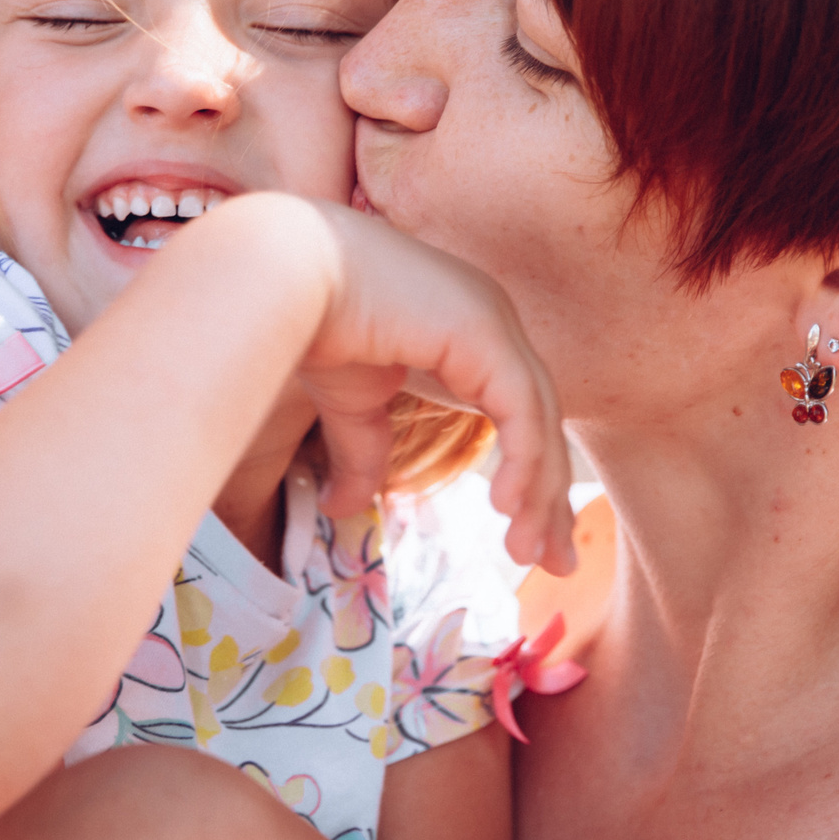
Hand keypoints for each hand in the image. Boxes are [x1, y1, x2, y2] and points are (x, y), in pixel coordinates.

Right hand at [287, 200, 574, 573]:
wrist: (283, 277)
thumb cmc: (310, 323)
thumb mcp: (350, 406)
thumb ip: (364, 453)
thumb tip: (343, 510)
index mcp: (468, 332)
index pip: (517, 413)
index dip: (527, 477)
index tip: (527, 539)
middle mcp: (491, 321)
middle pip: (539, 420)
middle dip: (549, 495)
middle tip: (555, 562)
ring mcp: (492, 320)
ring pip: (537, 419)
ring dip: (539, 491)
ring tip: (527, 552)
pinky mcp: (483, 329)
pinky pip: (520, 408)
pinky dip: (522, 460)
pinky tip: (509, 507)